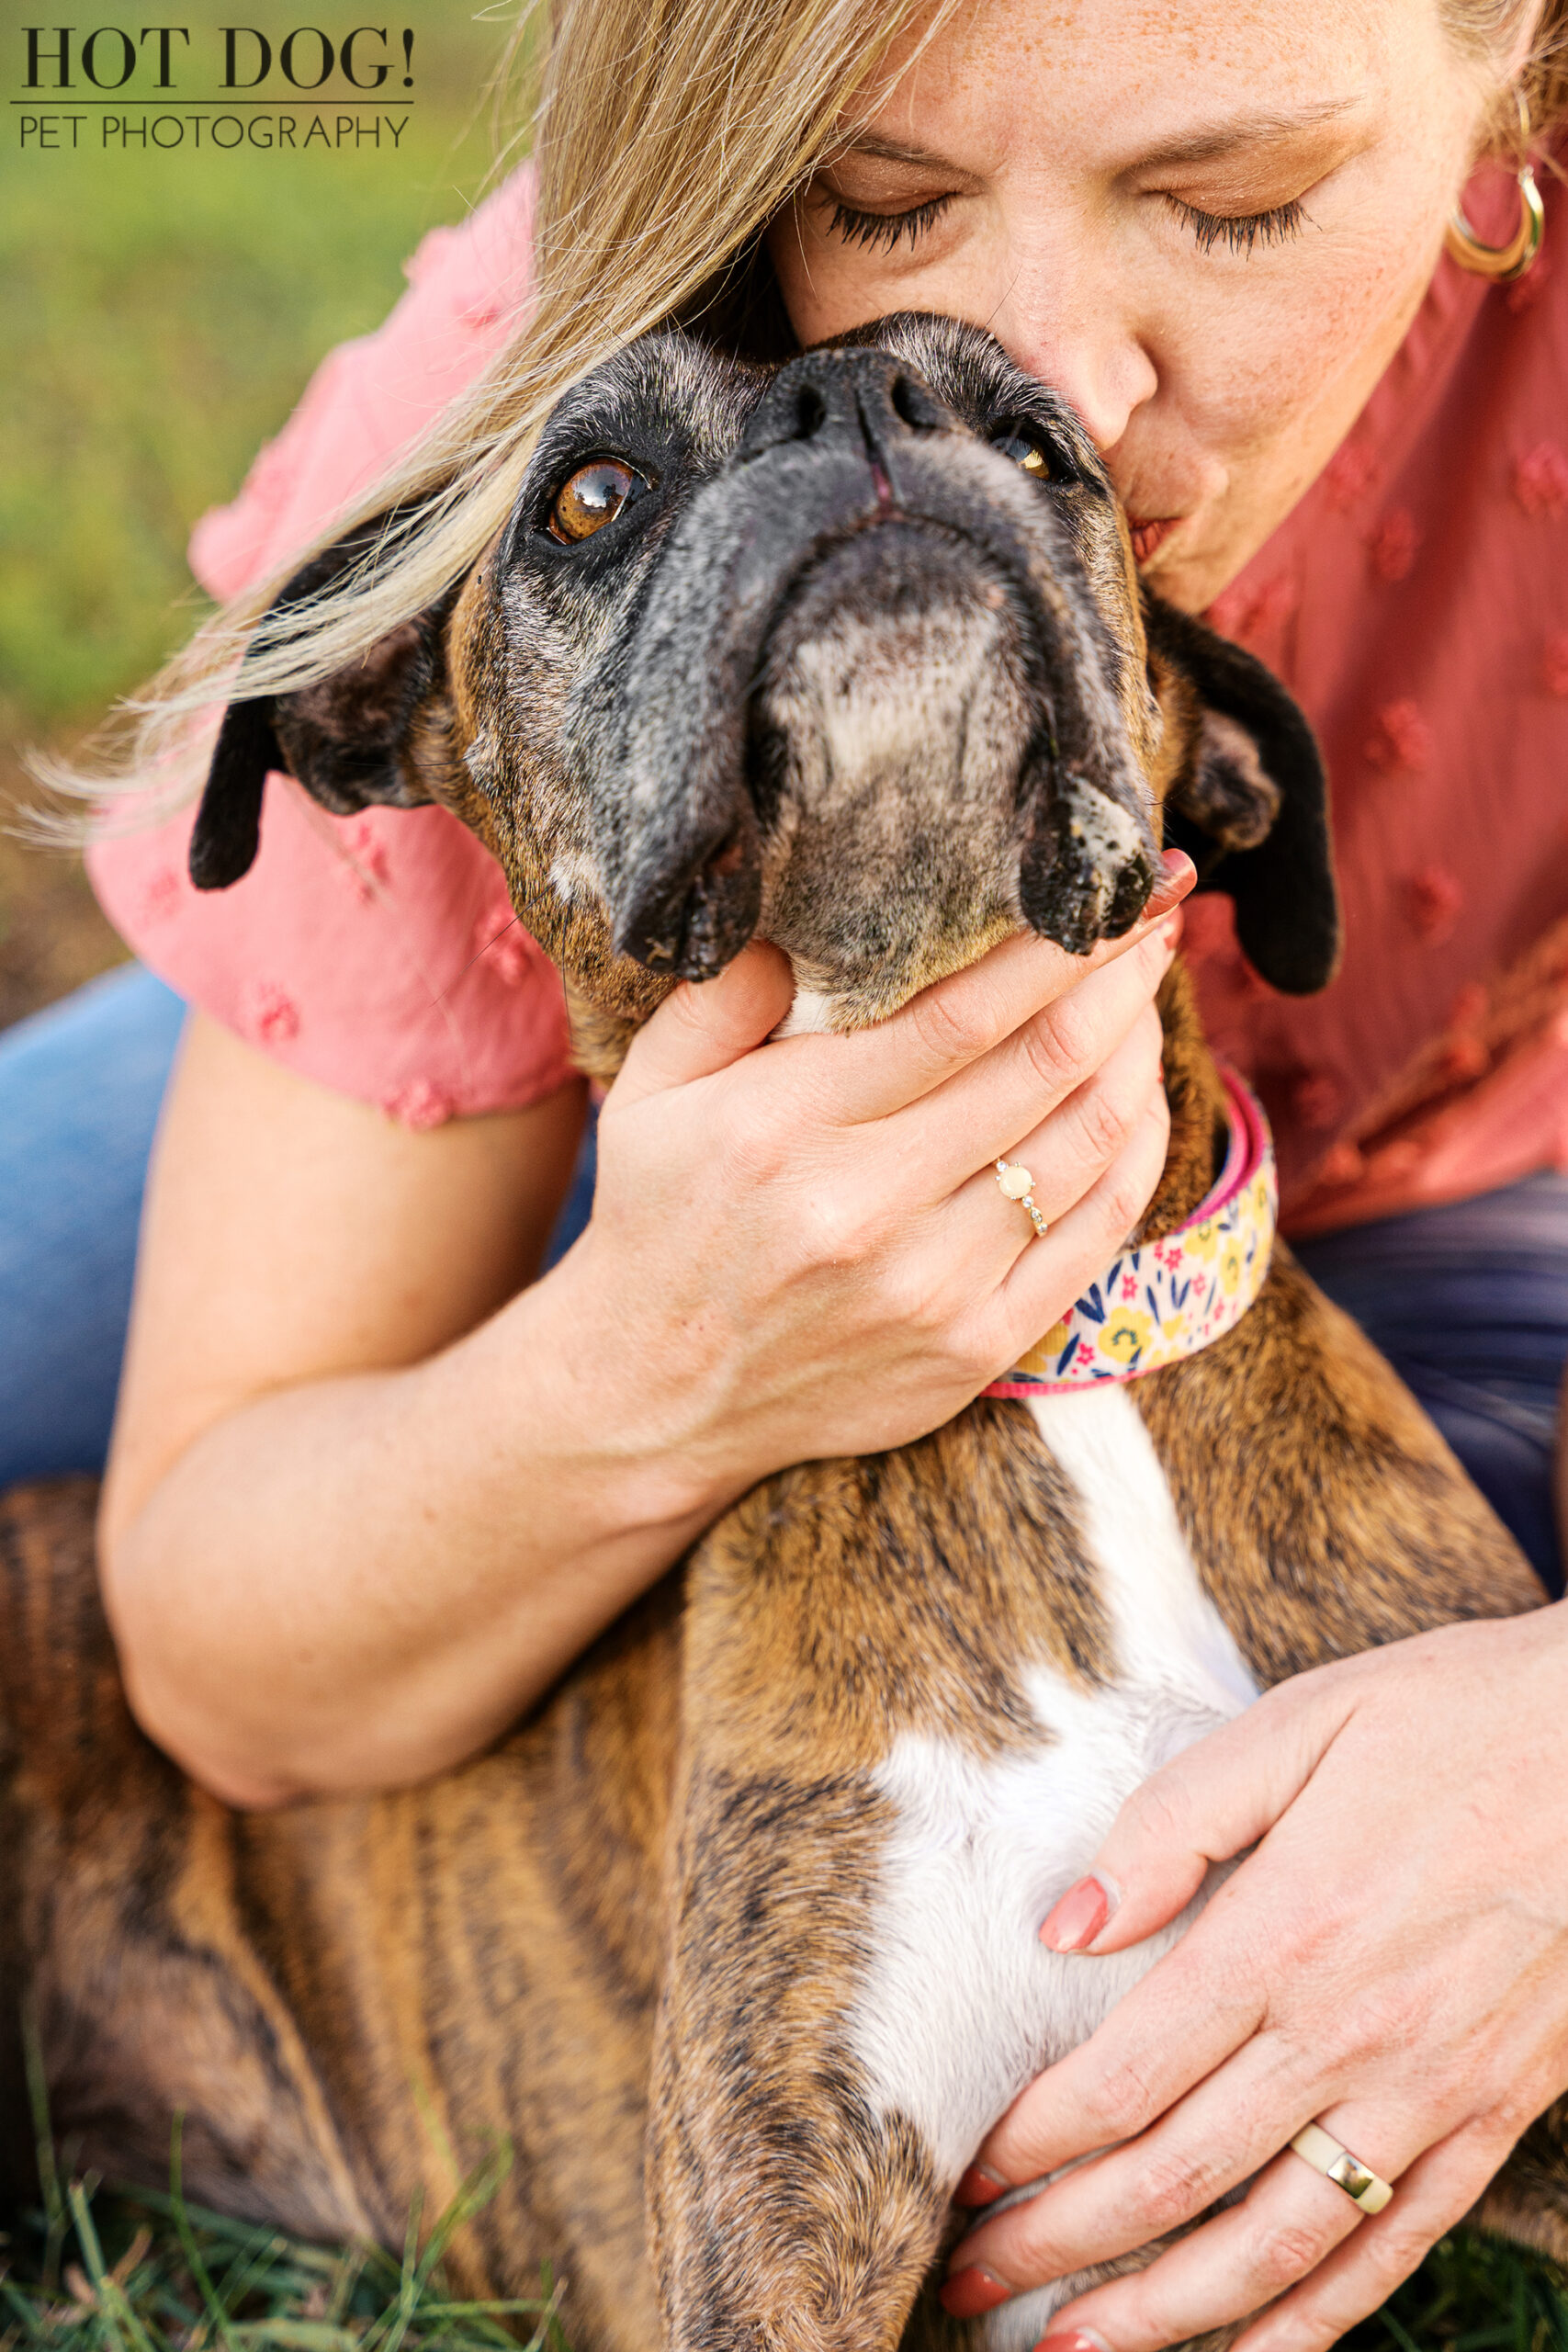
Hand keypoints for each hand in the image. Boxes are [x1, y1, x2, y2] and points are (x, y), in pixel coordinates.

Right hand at [547, 849, 1192, 1504]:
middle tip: (1154, 914)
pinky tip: (1138, 1096)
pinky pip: (1097, 1232)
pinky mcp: (974, 1346)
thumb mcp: (650, 1091)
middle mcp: (864, 1207)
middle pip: (1044, 1065)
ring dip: (1136, 1053)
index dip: (1056, 945)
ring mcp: (931, 1286)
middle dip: (1118, 976)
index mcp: (783, 1126)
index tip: (1112, 888)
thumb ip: (723, 993)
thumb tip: (816, 912)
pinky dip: (1136, 1151)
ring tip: (1146, 992)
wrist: (658, 1397)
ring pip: (1087, 1142)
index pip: (961, 1014)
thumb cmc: (661, 1219)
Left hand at [941, 1604, 1567, 2351]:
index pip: (1127, 2075)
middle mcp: (1351, 2034)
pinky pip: (1394, 2250)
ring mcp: (1430, 2092)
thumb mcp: (1297, 1725)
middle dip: (1060, 2242)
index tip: (971, 2173)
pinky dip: (1313, 2321)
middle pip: (1177, 2176)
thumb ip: (1171, 1824)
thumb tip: (1066, 1923)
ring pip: (1276, 2245)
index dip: (1036, 2141)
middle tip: (973, 2282)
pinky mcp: (1495, 2116)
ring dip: (1165, 2314)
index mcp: (1285, 1931)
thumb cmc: (1453, 1717)